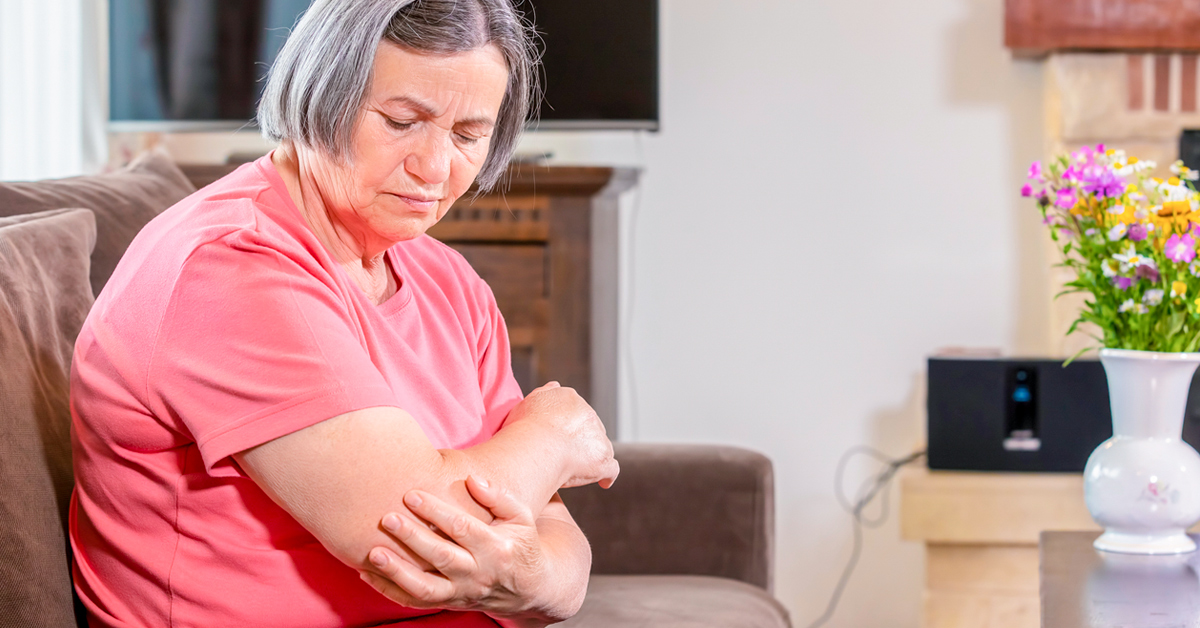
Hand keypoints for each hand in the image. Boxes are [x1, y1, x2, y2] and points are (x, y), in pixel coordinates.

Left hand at [359, 476, 559, 622]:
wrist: (528, 589)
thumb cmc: (520, 544)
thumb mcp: (520, 517)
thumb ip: (499, 496)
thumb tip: (472, 479)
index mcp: (496, 549)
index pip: (462, 529)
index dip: (436, 511)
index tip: (411, 494)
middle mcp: (477, 574)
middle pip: (441, 558)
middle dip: (412, 538)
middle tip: (387, 518)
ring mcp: (461, 593)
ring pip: (425, 588)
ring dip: (397, 572)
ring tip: (373, 553)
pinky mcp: (448, 603)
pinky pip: (416, 601)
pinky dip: (389, 590)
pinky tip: (367, 573)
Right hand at [505, 382, 618, 488]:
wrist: (537, 446)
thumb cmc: (525, 427)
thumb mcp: (529, 401)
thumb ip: (544, 393)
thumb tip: (555, 386)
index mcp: (569, 399)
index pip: (574, 410)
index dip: (567, 425)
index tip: (559, 435)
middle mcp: (588, 414)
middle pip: (588, 427)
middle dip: (580, 439)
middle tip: (562, 455)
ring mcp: (598, 437)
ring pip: (600, 446)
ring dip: (592, 455)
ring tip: (576, 469)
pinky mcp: (603, 458)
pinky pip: (611, 468)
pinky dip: (607, 475)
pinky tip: (603, 482)